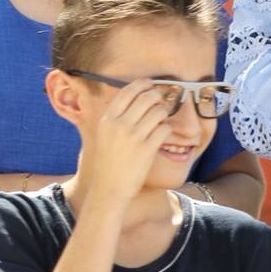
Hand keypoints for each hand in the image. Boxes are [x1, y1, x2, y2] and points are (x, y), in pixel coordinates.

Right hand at [82, 80, 173, 207]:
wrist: (109, 187)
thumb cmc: (108, 161)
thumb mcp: (104, 134)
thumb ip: (115, 116)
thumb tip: (134, 97)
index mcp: (107, 119)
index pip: (128, 91)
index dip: (142, 84)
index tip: (150, 84)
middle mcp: (119, 125)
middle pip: (146, 97)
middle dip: (157, 96)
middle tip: (161, 100)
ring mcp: (134, 137)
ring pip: (158, 111)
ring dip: (164, 112)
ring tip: (162, 118)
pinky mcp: (147, 149)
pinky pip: (164, 129)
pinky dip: (166, 129)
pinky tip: (162, 133)